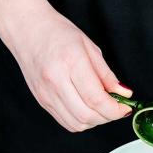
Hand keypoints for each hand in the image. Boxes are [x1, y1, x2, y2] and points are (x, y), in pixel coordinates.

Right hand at [4, 9, 132, 131]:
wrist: (27, 29)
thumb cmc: (56, 32)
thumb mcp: (89, 47)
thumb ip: (106, 74)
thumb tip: (123, 93)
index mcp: (70, 63)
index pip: (96, 99)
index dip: (115, 109)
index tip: (125, 107)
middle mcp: (56, 81)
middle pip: (87, 115)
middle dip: (108, 117)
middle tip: (117, 108)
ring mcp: (46, 94)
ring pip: (77, 123)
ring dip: (95, 121)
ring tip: (102, 108)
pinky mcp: (42, 101)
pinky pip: (66, 122)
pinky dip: (81, 121)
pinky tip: (88, 109)